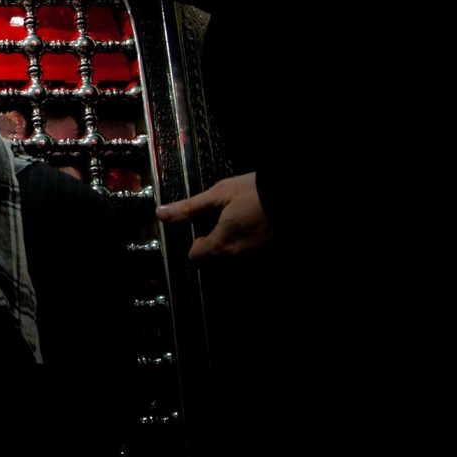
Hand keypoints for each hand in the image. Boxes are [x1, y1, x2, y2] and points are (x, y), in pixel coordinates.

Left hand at [155, 171, 272, 261]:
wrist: (293, 197)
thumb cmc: (259, 193)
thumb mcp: (220, 193)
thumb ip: (189, 207)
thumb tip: (162, 213)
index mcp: (221, 245)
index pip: (195, 258)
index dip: (194, 244)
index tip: (200, 230)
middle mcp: (238, 258)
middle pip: (214, 263)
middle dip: (212, 248)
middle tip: (219, 225)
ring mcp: (255, 259)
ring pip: (232, 262)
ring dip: (230, 248)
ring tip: (237, 225)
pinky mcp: (268, 254)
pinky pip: (250, 258)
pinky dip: (246, 247)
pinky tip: (251, 229)